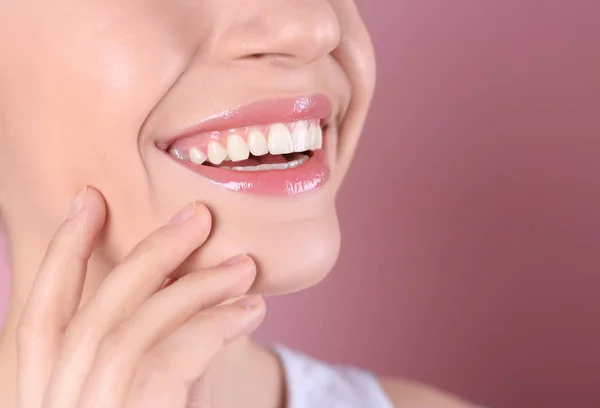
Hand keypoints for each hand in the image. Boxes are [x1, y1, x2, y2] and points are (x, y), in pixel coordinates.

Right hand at [15, 186, 265, 407]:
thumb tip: (170, 293)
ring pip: (136, 326)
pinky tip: (249, 310)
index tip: (90, 200)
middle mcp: (48, 404)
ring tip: (243, 266)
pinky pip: (171, 356)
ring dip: (196, 286)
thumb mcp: (120, 398)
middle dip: (147, 254)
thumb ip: (132, 357)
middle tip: (196, 217)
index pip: (36, 314)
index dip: (62, 253)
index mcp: (35, 397)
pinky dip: (214, 324)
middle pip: (93, 309)